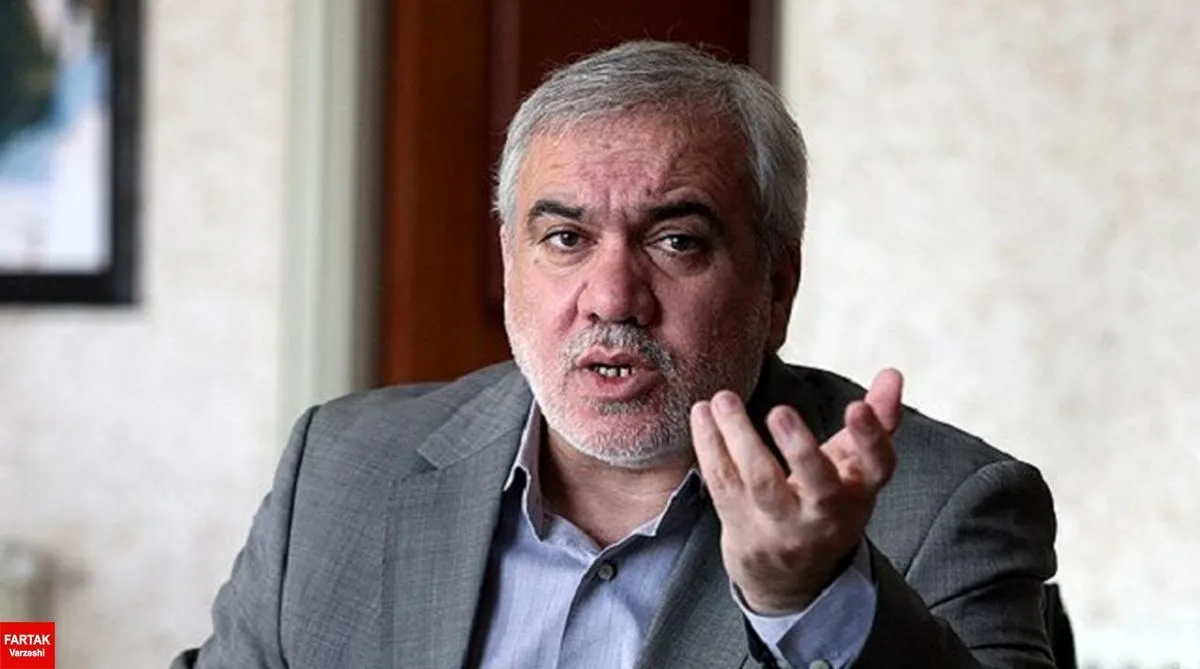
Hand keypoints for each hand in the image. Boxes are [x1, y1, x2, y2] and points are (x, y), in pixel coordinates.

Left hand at [690, 368, 903, 614]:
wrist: (789, 574)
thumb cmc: (825, 502)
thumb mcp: (856, 467)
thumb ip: (877, 418)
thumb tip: (892, 373)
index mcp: (858, 492)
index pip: (876, 466)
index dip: (871, 438)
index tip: (858, 407)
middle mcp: (822, 514)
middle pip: (817, 484)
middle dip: (801, 449)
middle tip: (781, 412)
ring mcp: (780, 524)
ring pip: (760, 482)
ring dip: (739, 438)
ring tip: (724, 399)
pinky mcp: (741, 525)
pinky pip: (723, 484)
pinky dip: (709, 447)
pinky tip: (701, 414)